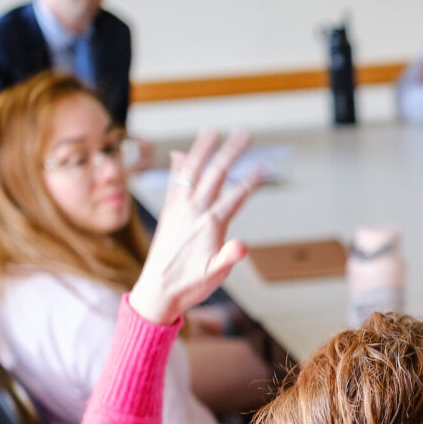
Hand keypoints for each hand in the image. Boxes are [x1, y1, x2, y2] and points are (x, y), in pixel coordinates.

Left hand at [130, 128, 260, 325]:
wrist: (157, 292)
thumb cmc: (188, 285)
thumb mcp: (214, 275)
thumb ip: (228, 257)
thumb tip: (243, 246)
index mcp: (209, 224)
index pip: (236, 196)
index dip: (253, 180)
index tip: (265, 167)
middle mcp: (193, 211)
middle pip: (215, 174)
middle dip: (231, 152)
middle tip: (244, 134)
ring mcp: (178, 209)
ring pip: (192, 171)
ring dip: (202, 149)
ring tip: (211, 131)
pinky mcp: (168, 213)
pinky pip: (174, 182)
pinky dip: (178, 165)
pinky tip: (179, 153)